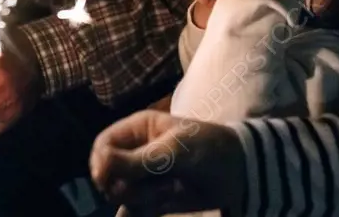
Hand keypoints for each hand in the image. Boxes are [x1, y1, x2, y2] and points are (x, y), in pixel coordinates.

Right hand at [90, 110, 244, 215]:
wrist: (238, 172)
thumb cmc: (208, 147)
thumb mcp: (174, 151)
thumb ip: (138, 161)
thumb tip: (100, 165)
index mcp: (139, 129)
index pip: (103, 144)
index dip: (101, 162)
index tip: (108, 178)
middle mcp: (136, 152)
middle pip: (108, 174)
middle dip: (129, 183)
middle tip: (160, 182)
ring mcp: (144, 177)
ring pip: (121, 194)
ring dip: (144, 197)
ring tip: (171, 189)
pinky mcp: (152, 199)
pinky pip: (132, 210)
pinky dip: (134, 213)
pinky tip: (144, 212)